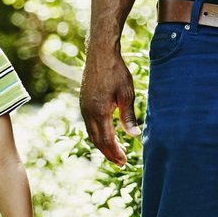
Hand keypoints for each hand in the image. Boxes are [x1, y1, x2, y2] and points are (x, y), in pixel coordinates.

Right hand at [79, 46, 140, 164]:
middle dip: (109, 153)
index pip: (106, 140)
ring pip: (92, 133)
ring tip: (116, 151)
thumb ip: (128, 116)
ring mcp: (84, 108)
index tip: (124, 161)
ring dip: (103, 144)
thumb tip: (134, 136)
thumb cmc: (116, 72)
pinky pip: (90, 124)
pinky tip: (108, 134)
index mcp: (99, 112)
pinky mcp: (84, 103)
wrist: (100, 54)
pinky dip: (99, 134)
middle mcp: (88, 112)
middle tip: (121, 162)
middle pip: (97, 140)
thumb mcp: (127, 94)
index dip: (115, 153)